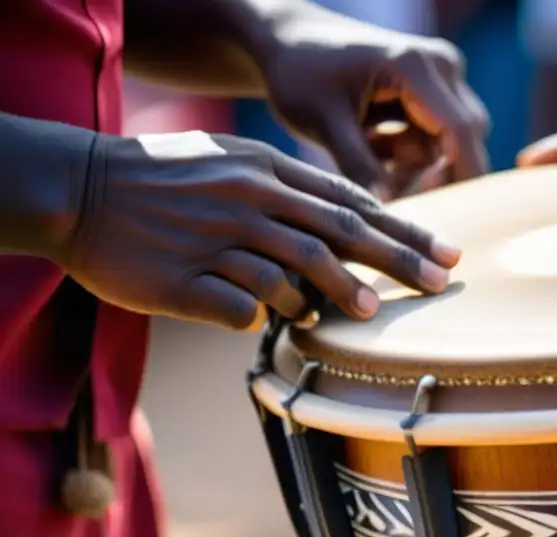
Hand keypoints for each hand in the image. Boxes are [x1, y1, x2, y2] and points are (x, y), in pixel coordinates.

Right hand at [59, 131, 459, 329]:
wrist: (81, 189)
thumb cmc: (163, 181)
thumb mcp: (229, 162)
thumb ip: (286, 190)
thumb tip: (343, 226)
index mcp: (265, 170)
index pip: (349, 202)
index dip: (402, 229)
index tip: (443, 252)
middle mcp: (250, 199)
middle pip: (340, 232)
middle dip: (398, 258)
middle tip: (439, 282)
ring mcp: (219, 238)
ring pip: (296, 266)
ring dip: (339, 291)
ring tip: (372, 311)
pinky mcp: (186, 279)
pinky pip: (243, 303)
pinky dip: (270, 314)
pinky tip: (284, 322)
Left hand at [258, 11, 490, 198]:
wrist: (291, 45)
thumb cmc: (299, 73)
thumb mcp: (323, 121)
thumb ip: (357, 164)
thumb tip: (387, 211)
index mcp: (415, 66)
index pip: (460, 131)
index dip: (455, 179)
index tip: (436, 216)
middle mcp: (441, 70)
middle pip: (464, 144)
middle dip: (435, 182)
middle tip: (393, 204)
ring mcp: (441, 85)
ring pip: (451, 151)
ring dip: (419, 175)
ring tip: (375, 177)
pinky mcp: (433, 101)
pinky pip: (436, 147)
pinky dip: (411, 166)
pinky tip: (376, 162)